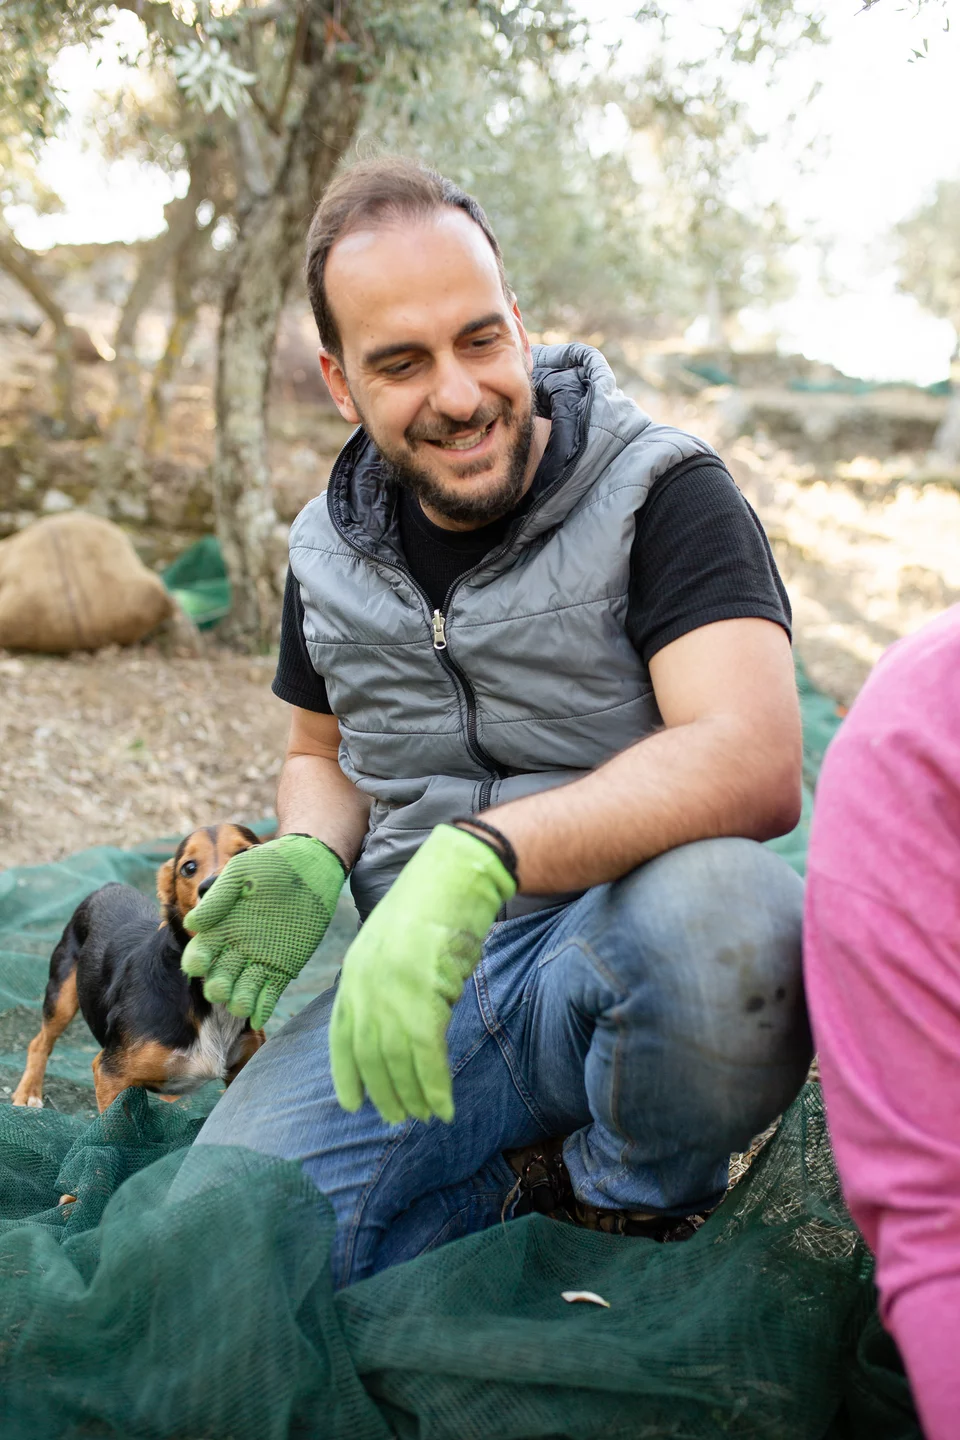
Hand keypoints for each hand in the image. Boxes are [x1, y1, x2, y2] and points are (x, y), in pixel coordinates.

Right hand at [181, 834, 345, 1027]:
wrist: (308, 867)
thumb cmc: (270, 865)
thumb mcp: (240, 874)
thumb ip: (218, 898)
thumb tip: (192, 923)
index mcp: (219, 929)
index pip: (199, 955)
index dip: (196, 963)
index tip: (198, 965)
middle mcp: (234, 949)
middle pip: (217, 980)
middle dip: (216, 988)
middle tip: (221, 988)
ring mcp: (258, 961)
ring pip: (241, 992)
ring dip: (237, 1002)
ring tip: (239, 1005)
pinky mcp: (283, 968)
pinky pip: (268, 994)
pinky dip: (261, 1008)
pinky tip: (256, 1016)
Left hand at [329, 824, 515, 1125]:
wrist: (455, 874)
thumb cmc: (433, 906)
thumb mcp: (396, 947)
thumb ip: (388, 985)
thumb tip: (399, 1027)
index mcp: (354, 972)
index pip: (342, 1035)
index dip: (347, 1073)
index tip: (352, 1103)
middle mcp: (366, 985)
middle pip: (370, 1054)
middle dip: (384, 1092)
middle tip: (398, 1118)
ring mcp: (393, 991)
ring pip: (397, 1060)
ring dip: (412, 1095)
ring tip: (425, 1116)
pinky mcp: (424, 995)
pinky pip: (427, 1055)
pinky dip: (435, 1085)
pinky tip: (444, 1105)